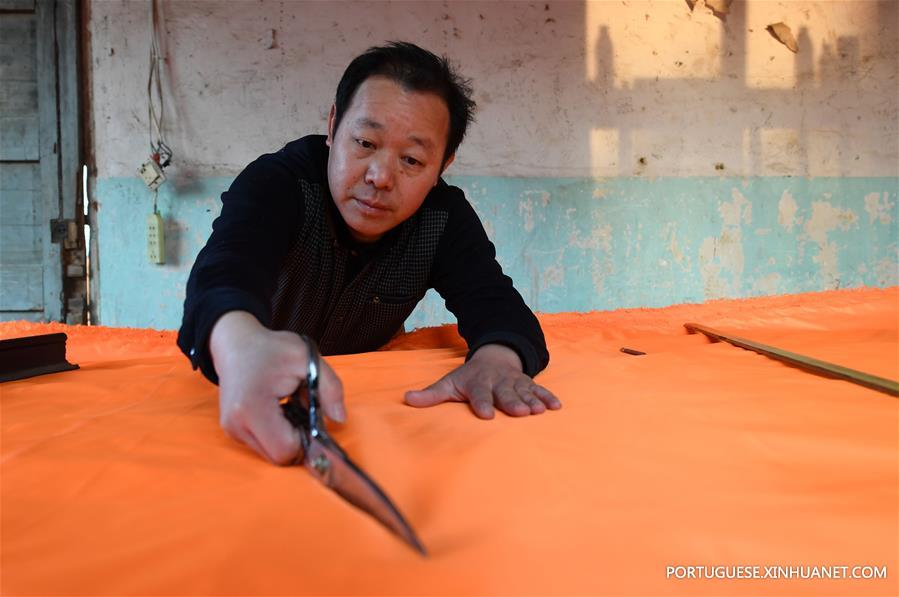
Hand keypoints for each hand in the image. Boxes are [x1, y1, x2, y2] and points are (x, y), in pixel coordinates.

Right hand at [209, 311, 344, 463]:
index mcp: (252, 407)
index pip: (285, 450)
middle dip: (298, 439)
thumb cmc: (272, 349)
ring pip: (271, 455)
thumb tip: (340, 419)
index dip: (305, 438)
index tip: (310, 414)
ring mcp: (232, 430)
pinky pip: (263, 446)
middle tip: (302, 409)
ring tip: (289, 406)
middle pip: (279, 457)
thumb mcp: (308, 359)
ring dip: (287, 437)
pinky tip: (279, 411)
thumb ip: (330, 388)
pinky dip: (277, 434)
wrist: (236, 344)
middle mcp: (237, 424)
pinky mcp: (233, 431)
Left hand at [404, 343, 560, 418]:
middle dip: (513, 402)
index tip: (485, 415)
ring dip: (532, 401)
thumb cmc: (469, 378)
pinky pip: (540, 390)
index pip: (479, 394)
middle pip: (505, 393)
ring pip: (524, 392)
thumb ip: (431, 394)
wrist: (495, 357)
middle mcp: (498, 382)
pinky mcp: (529, 384)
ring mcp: (515, 382)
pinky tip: (556, 407)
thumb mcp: (449, 383)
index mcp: (478, 383)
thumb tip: (406, 399)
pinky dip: (548, 397)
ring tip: (539, 411)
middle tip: (520, 412)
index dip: (482, 403)